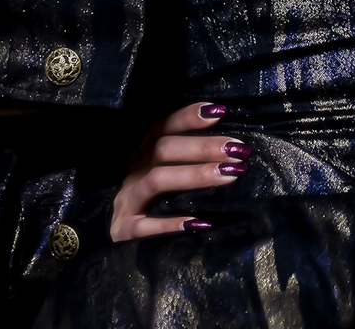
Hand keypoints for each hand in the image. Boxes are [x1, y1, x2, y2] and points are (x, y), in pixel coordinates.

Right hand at [110, 102, 251, 240]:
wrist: (116, 242)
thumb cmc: (155, 201)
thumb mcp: (167, 173)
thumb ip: (190, 159)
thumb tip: (235, 148)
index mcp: (143, 153)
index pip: (163, 126)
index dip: (188, 117)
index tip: (219, 112)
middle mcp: (133, 171)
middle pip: (163, 149)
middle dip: (203, 147)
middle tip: (238, 150)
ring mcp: (126, 200)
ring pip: (156, 181)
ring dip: (194, 176)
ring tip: (229, 175)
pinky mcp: (123, 229)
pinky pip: (144, 226)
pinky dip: (171, 224)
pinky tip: (199, 223)